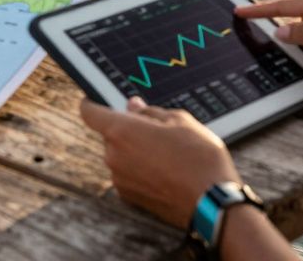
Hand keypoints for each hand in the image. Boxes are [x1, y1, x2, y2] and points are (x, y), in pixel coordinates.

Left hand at [81, 97, 239, 227]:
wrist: (212, 201)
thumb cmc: (199, 156)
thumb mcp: (179, 120)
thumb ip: (150, 111)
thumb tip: (133, 106)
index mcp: (121, 131)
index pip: (90, 112)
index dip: (92, 103)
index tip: (97, 100)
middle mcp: (113, 156)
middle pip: (110, 134)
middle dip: (127, 129)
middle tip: (156, 129)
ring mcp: (120, 179)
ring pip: (120, 155)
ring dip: (135, 150)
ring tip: (168, 152)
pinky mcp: (129, 197)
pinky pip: (128, 174)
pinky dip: (141, 169)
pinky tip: (166, 170)